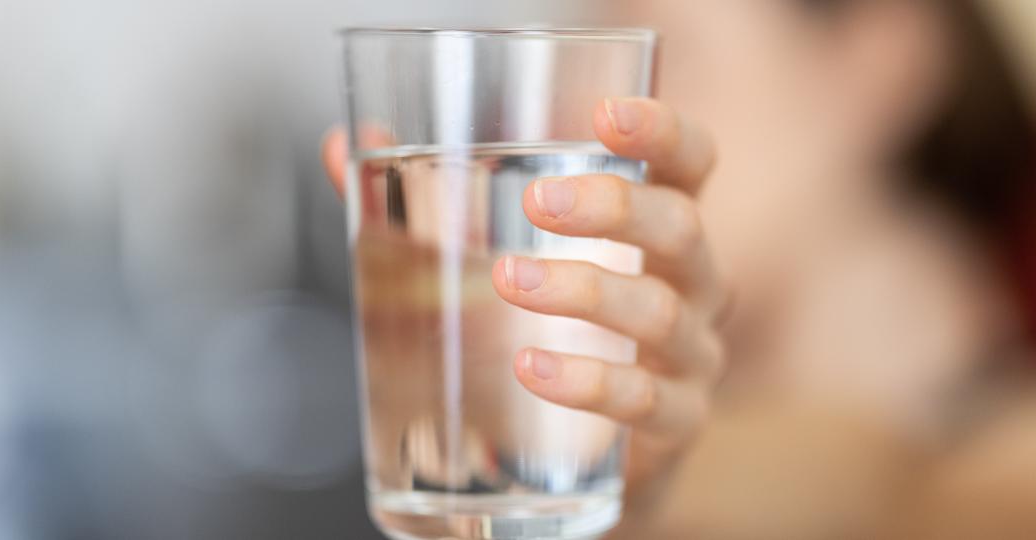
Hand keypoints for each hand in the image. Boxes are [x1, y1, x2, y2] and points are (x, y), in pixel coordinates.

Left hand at [322, 97, 727, 531]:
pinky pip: (645, 401)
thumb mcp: (497, 256)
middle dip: (611, 207)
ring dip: (582, 291)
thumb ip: (425, 201)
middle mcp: (690, 283)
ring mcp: (690, 355)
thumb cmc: (552, 331)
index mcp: (656, 227)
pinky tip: (533, 368)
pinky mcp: (675, 423)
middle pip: (680, 228)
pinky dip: (588, 381)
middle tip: (536, 203)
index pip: (690, 162)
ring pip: (658, 311)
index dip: (661, 131)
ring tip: (510, 281)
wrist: (591, 452)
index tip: (604, 114)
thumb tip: (345, 148)